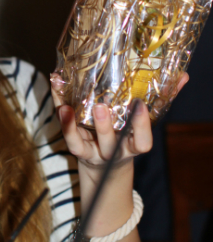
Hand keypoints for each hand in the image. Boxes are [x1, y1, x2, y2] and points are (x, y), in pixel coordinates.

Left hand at [50, 73, 188, 174]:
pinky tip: (57, 99)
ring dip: (71, 125)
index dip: (140, 126)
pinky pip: (63, 134)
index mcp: (132, 145)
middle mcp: (111, 151)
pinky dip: (59, 116)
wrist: (104, 165)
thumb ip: (163, 100)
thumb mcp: (143, 123)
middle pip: (108, 143)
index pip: (141, 142)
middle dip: (104, 127)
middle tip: (101, 106)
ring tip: (67, 106)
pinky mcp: (74, 147)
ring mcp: (90, 151)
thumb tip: (183, 76)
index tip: (140, 106)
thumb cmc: (127, 134)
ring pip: (78, 144)